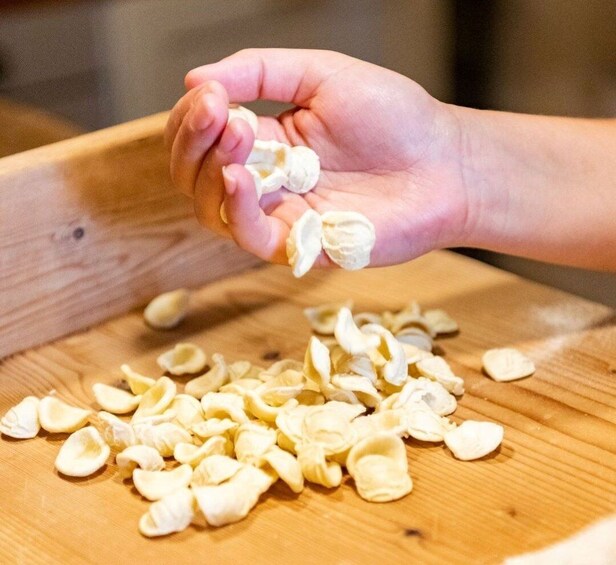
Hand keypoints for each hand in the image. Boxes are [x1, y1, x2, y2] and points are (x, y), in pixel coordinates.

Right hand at [166, 49, 468, 266]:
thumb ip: (260, 71)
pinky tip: (240, 176)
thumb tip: (194, 80)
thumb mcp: (323, 74)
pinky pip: (248, 236)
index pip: (202, 135)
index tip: (211, 95)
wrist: (445, 163)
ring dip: (207, 171)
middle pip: (194, 174)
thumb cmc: (396, 118)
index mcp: (267, 138)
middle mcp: (266, 179)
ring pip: (210, 208)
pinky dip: (234, 207)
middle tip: (218, 112)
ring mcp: (280, 214)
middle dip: (192, 141)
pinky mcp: (300, 244)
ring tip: (236, 135)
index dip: (191, 117)